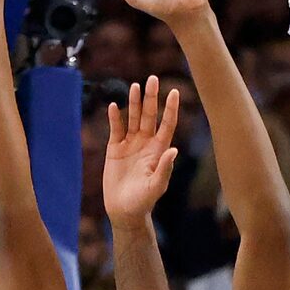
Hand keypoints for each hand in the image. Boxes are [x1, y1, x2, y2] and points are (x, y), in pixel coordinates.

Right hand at [103, 76, 180, 223]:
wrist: (123, 211)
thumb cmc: (143, 202)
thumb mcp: (156, 186)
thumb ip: (165, 168)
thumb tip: (174, 150)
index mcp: (158, 150)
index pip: (166, 125)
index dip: (170, 109)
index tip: (174, 92)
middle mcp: (146, 144)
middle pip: (150, 116)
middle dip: (151, 98)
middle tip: (153, 79)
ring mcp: (130, 145)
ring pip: (133, 118)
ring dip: (135, 103)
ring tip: (135, 86)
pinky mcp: (115, 149)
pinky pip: (116, 129)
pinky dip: (115, 118)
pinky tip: (115, 106)